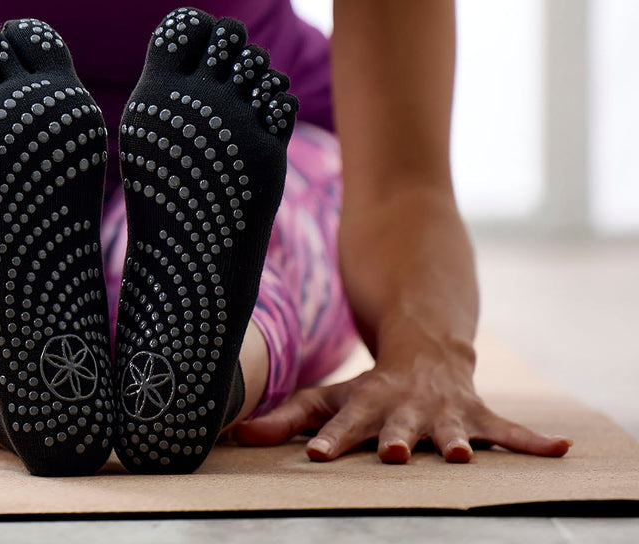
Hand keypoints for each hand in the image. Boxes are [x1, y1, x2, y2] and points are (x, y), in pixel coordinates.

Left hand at [224, 352, 572, 463]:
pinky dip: (535, 442)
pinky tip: (564, 451)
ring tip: (465, 459)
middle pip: (398, 423)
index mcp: (368, 400)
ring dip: (459, 442)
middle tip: (395, 454)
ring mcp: (445, 408)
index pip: (343, 420)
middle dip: (397, 439)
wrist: (425, 339)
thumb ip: (286, 418)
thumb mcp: (329, 396)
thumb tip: (235, 436)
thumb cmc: (370, 386)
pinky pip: (509, 429)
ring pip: (453, 427)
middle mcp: (406, 405)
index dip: (330, 437)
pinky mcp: (479, 412)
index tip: (315, 456)